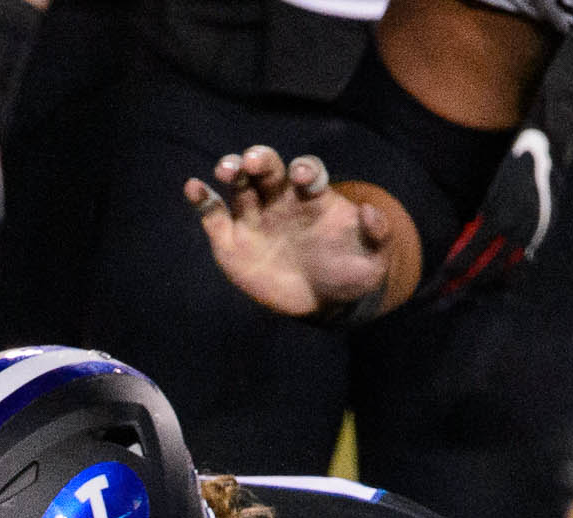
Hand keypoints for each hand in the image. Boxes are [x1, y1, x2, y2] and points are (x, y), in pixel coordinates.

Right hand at [186, 146, 405, 322]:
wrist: (321, 301)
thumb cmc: (350, 274)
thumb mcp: (375, 260)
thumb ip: (379, 234)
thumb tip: (372, 210)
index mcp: (315, 198)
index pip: (308, 172)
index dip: (304, 170)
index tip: (300, 175)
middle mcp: (282, 201)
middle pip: (269, 171)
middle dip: (262, 161)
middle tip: (254, 161)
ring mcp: (255, 218)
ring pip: (240, 186)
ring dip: (232, 170)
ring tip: (226, 168)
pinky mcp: (230, 241)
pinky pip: (213, 215)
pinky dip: (201, 199)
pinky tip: (193, 187)